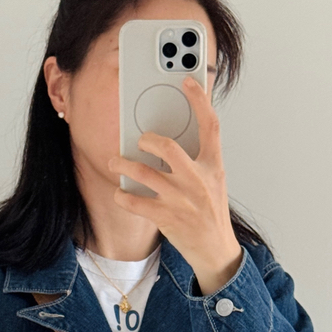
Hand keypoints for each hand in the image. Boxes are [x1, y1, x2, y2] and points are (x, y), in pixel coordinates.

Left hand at [107, 75, 242, 295]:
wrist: (216, 250)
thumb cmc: (211, 212)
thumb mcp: (214, 181)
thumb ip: (199, 158)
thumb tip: (173, 137)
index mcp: (214, 166)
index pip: (211, 126)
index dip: (200, 100)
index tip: (188, 81)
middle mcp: (199, 180)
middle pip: (168, 147)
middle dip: (148, 139)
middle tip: (139, 139)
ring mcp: (181, 200)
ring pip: (144, 173)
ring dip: (124, 165)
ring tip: (115, 162)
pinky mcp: (166, 217)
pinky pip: (135, 202)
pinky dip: (122, 196)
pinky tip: (119, 192)